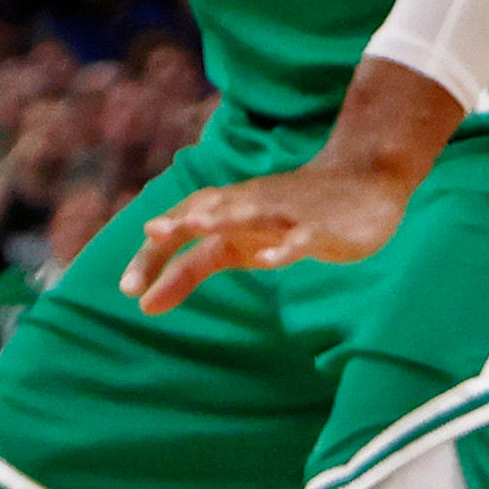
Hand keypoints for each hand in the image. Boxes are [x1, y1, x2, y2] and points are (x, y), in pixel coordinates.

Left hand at [129, 156, 418, 311]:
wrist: (360, 182)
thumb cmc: (279, 219)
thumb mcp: (230, 248)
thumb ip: (186, 273)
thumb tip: (143, 306)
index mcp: (220, 212)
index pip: (178, 229)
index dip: (153, 255)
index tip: (128, 289)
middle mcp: (246, 207)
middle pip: (209, 212)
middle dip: (182, 222)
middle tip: (154, 231)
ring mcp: (284, 215)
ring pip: (252, 212)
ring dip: (226, 217)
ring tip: (197, 224)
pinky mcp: (320, 229)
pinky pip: (301, 237)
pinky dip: (285, 246)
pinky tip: (270, 259)